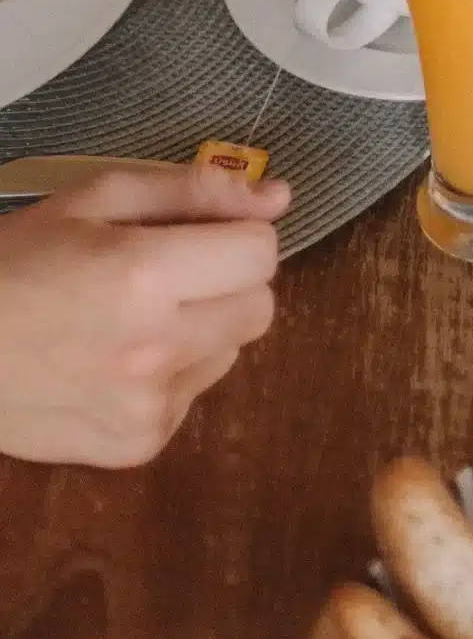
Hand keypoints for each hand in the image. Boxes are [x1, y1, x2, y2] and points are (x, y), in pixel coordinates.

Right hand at [0, 162, 288, 465]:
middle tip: (170, 272)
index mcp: (145, 276)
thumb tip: (280, 197)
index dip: (236, 234)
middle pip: (260, 307)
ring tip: (134, 317)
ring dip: (204, 327)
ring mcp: (148, 407)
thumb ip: (194, 192)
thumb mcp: (97, 198)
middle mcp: (156, 349)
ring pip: (232, 351)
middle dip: (229, 281)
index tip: (199, 232)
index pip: (261, 252)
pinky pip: (195, 395)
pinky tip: (115, 359)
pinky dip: (172, 373)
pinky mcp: (137, 445)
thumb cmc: (18, 260)